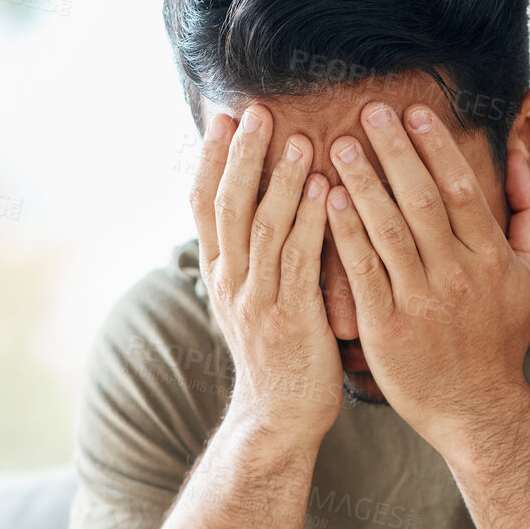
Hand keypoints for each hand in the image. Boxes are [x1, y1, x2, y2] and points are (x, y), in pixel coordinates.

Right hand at [191, 104, 342, 446]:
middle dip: (242, 154)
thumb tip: (260, 206)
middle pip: (228, 205)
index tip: (225, 116)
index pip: (204, 203)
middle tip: (256, 110)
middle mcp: (231, 281)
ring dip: (280, 180)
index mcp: (220, 273)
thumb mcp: (252, 300)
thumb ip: (253, 254)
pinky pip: (299, 261)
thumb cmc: (277, 354)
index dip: (213, 157)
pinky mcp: (291, 318)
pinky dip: (311, 222)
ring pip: (263, 227)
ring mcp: (258, 300)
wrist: (278, 418)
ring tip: (297, 137)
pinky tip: (324, 190)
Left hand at [323, 101, 529, 454]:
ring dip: (362, 183)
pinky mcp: (387, 327)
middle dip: (394, 152)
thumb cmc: (500, 336)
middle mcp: (458, 276)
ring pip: (387, 230)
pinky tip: (328, 200)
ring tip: (341, 145)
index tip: (414, 112)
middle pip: (421, 201)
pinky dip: (345, 233)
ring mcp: (421, 302)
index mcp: (492, 259)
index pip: (462, 190)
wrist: (475, 407)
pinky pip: (362, 270)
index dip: (437, 148)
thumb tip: (523, 160)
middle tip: (369, 111)